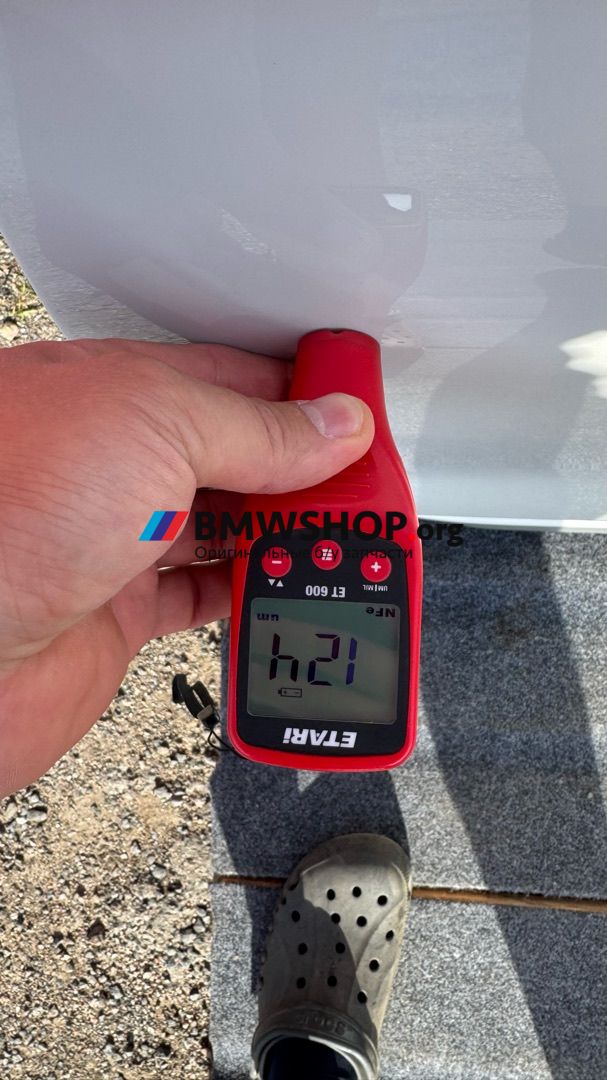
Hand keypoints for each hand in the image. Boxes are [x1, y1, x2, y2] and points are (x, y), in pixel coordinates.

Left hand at [0, 338, 372, 795]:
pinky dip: (254, 599)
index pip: (237, 380)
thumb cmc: (3, 512)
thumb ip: (254, 427)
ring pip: (230, 528)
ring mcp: (117, 539)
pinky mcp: (118, 613)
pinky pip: (206, 598)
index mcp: (117, 393)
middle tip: (371, 492)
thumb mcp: (151, 428)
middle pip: (241, 456)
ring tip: (347, 544)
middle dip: (310, 473)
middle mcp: (115, 463)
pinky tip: (285, 594)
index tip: (365, 405)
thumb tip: (333, 423)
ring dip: (289, 540)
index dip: (308, 391)